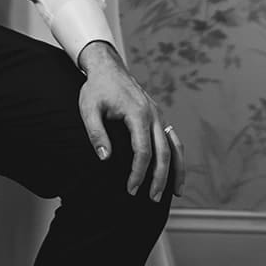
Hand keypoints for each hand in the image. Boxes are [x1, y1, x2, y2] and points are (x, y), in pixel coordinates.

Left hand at [76, 41, 178, 200]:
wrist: (107, 67)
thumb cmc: (96, 88)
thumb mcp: (89, 109)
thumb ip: (96, 133)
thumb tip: (105, 159)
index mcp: (137, 113)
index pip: (143, 151)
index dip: (138, 173)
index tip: (131, 189)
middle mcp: (153, 114)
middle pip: (163, 152)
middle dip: (160, 178)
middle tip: (152, 199)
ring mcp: (158, 114)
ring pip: (174, 146)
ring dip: (176, 170)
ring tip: (175, 192)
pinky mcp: (157, 115)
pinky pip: (172, 138)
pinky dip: (176, 156)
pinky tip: (174, 170)